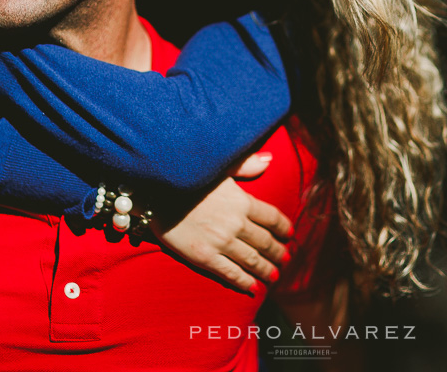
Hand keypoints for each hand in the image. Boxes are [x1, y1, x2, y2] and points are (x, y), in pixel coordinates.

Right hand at [154, 152, 292, 293]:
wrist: (157, 192)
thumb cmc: (189, 176)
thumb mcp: (221, 166)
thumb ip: (246, 165)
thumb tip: (269, 160)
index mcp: (242, 201)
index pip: (272, 217)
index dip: (283, 227)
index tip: (289, 234)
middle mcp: (236, 223)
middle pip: (265, 242)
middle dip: (278, 252)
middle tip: (286, 259)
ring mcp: (221, 242)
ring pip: (251, 260)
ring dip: (266, 269)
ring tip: (274, 276)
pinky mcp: (204, 256)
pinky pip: (230, 272)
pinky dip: (243, 281)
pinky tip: (252, 287)